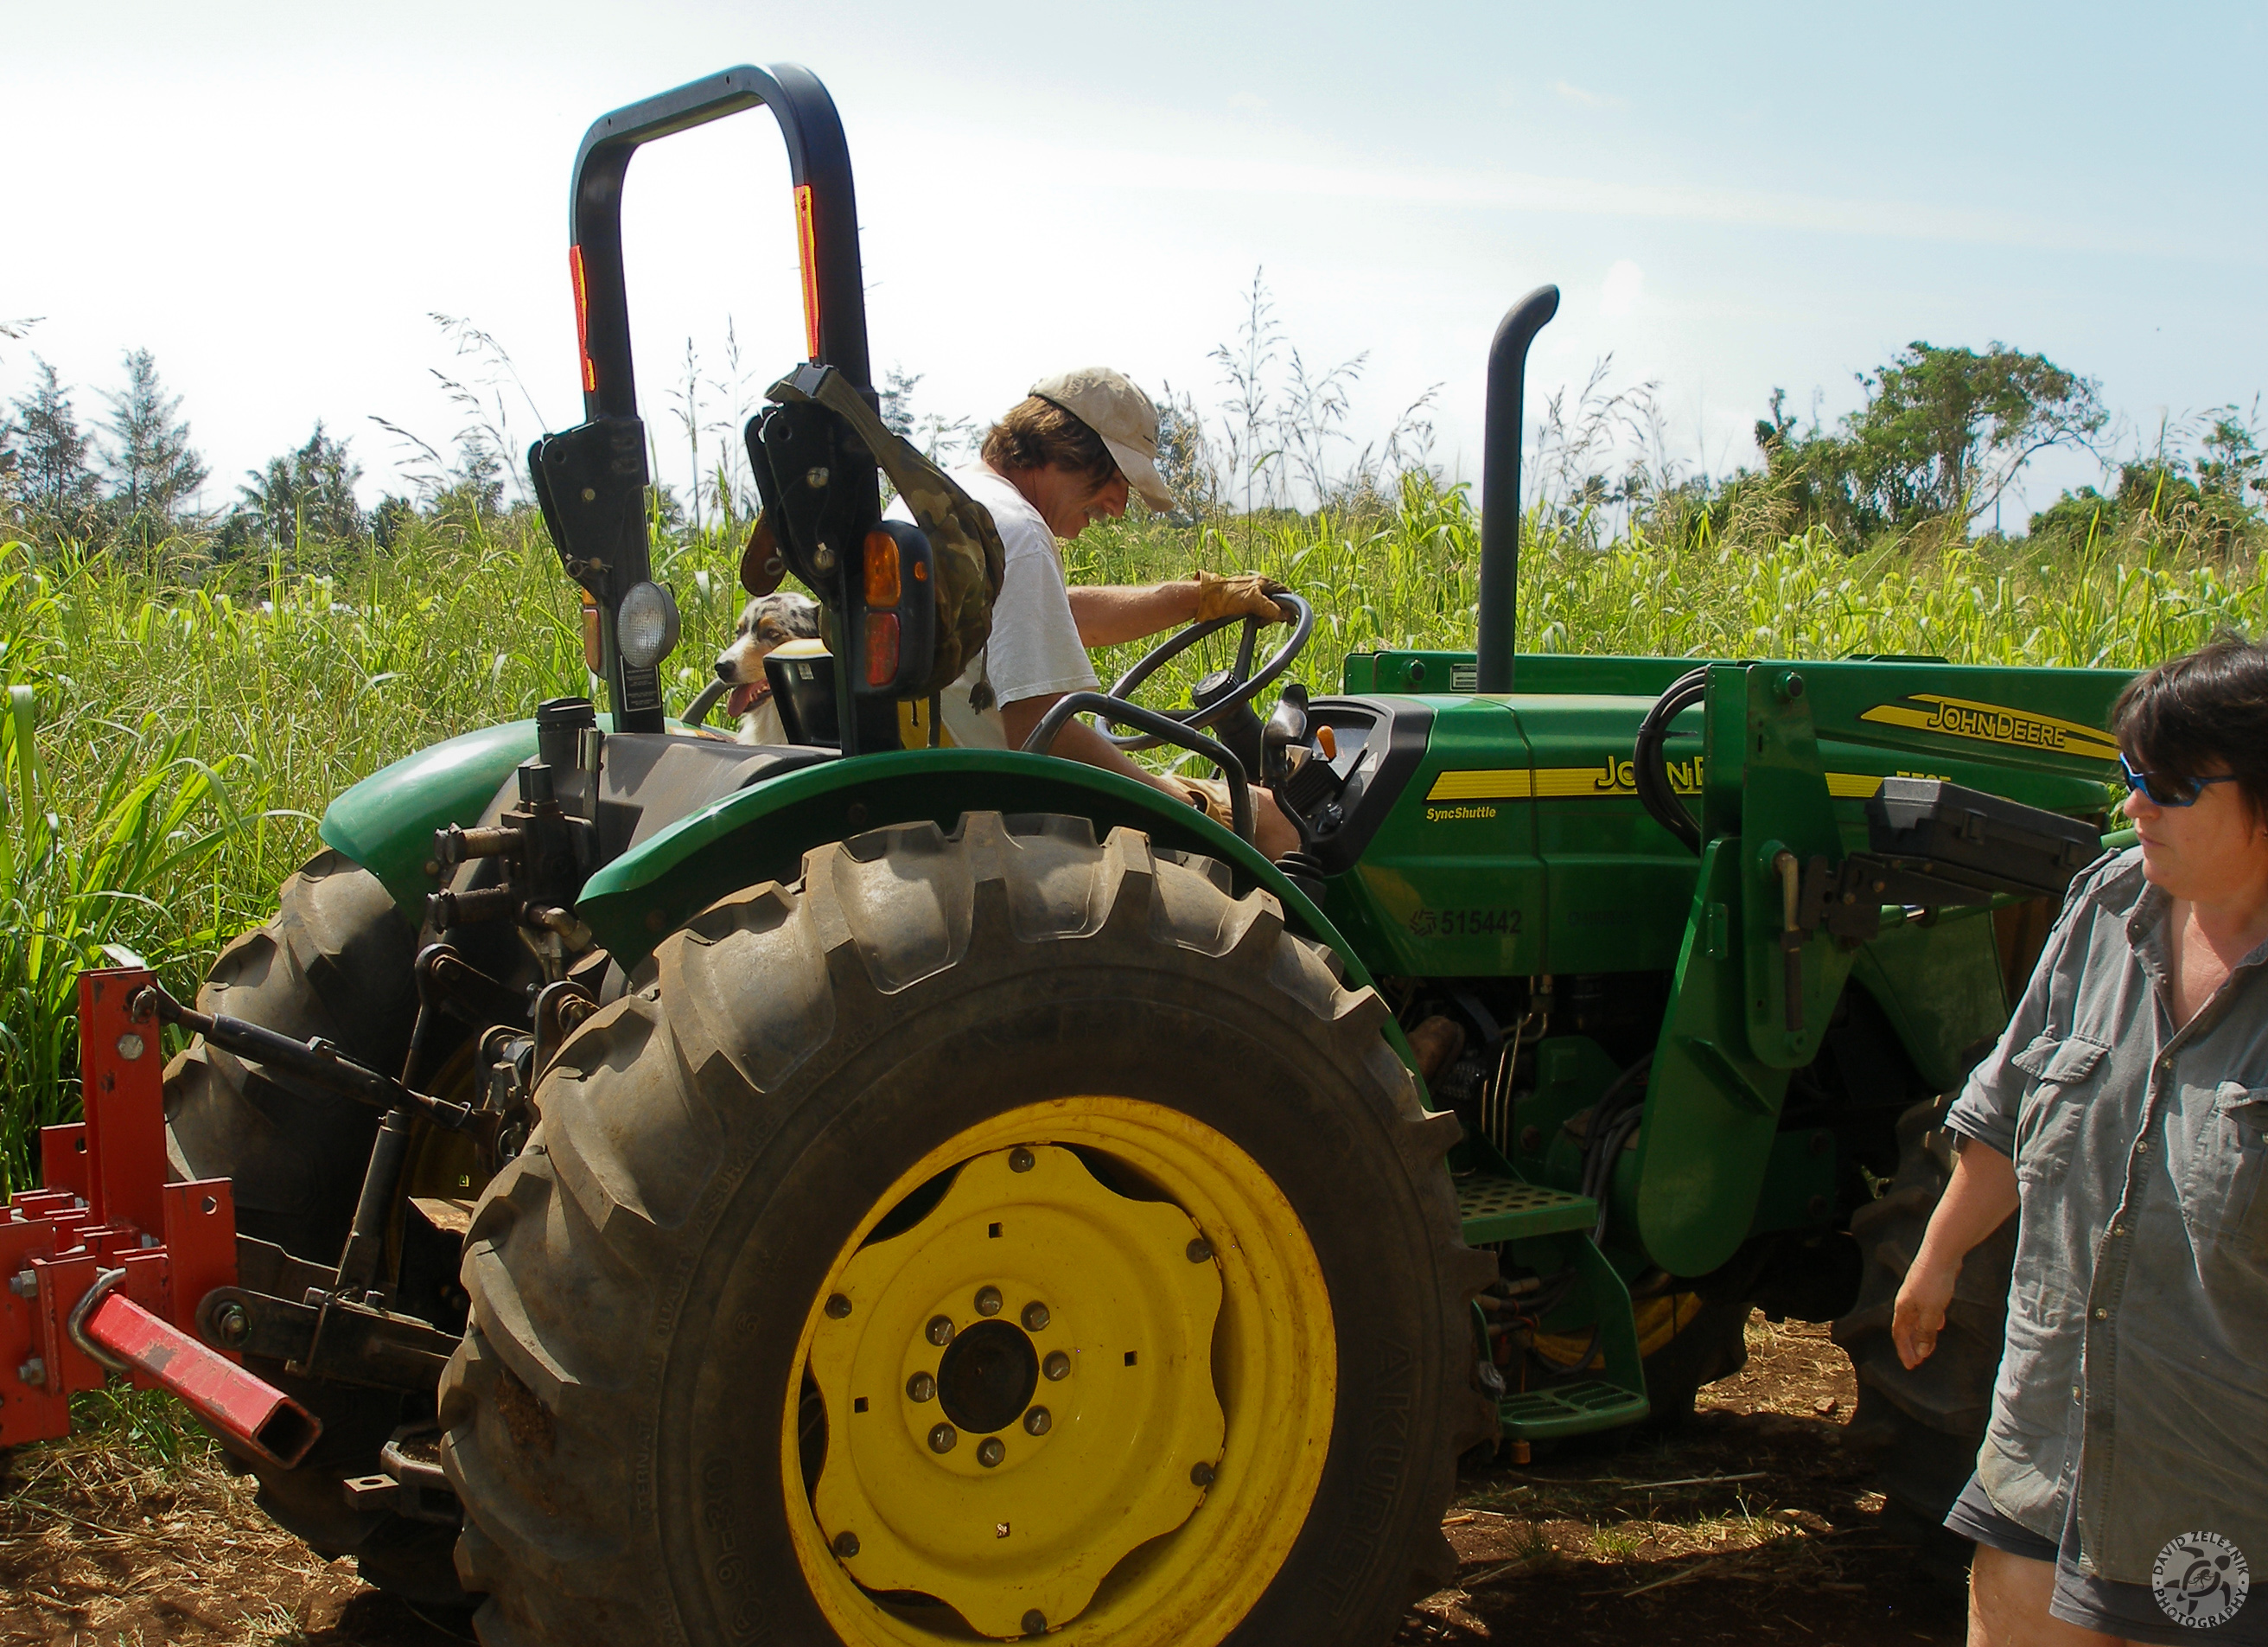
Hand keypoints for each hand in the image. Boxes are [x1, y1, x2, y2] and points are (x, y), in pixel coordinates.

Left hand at [1195, 569, 1292, 623]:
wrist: (1206, 599)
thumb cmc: (1228, 595)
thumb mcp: (1253, 601)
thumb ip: (1270, 607)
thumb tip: (1284, 615)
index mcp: (1264, 582)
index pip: (1284, 592)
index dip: (1289, 604)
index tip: (1290, 617)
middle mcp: (1260, 587)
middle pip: (1277, 602)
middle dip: (1276, 613)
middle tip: (1269, 622)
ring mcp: (1252, 595)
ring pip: (1267, 608)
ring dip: (1267, 618)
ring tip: (1259, 623)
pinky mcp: (1244, 604)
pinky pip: (1258, 613)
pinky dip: (1259, 619)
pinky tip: (1255, 623)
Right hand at [1892, 1254, 1958, 1368]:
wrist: (1941, 1254)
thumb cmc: (1933, 1283)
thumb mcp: (1931, 1312)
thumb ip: (1926, 1332)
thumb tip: (1922, 1352)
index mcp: (1903, 1308)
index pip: (1899, 1334)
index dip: (1904, 1351)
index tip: (1911, 1366)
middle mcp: (1907, 1302)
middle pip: (1906, 1327)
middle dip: (1912, 1345)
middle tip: (1919, 1360)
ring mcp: (1917, 1294)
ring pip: (1917, 1319)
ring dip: (1921, 1334)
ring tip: (1928, 1346)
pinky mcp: (1929, 1288)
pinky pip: (1927, 1310)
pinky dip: (1931, 1321)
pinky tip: (1940, 1323)